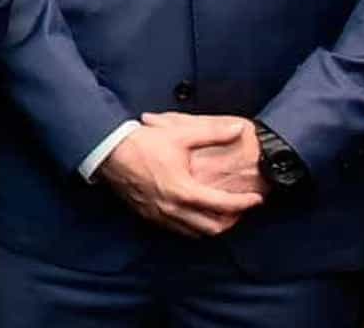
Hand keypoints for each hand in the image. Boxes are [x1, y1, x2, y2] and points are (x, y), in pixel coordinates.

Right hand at [96, 117, 262, 236]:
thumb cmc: (142, 143)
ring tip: (221, 214)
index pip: (223, 205)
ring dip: (211, 226)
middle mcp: (174, 209)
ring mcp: (160, 215)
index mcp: (184, 191)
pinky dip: (192, 227)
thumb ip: (211, 133)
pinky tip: (195, 214)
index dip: (244, 203)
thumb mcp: (179, 134)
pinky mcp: (148, 216)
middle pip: (212, 228)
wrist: (107, 152)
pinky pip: (177, 230)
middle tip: (240, 210)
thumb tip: (236, 129)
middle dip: (231, 221)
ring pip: (195, 233)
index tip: (256, 199)